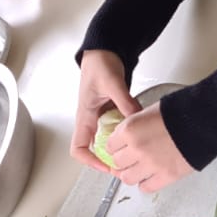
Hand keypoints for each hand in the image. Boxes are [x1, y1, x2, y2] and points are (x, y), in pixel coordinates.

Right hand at [70, 50, 142, 172]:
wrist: (104, 50)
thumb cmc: (99, 64)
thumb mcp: (113, 84)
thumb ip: (125, 102)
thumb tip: (136, 119)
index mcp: (84, 116)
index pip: (78, 148)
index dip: (90, 161)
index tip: (107, 166)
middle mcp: (91, 120)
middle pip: (95, 149)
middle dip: (109, 160)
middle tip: (127, 166)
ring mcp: (101, 117)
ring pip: (108, 141)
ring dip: (119, 149)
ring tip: (135, 153)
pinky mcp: (111, 112)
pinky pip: (118, 129)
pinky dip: (126, 135)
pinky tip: (138, 134)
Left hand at [108, 103, 192, 192]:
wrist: (204, 121)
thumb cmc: (179, 111)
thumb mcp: (149, 111)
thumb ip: (134, 125)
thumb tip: (126, 136)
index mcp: (130, 130)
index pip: (109, 146)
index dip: (115, 146)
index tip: (119, 147)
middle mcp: (136, 149)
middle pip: (117, 163)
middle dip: (122, 160)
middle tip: (129, 157)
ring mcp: (151, 165)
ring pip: (128, 178)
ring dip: (131, 173)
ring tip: (138, 169)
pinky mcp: (166, 176)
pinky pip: (146, 187)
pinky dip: (145, 183)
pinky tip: (149, 176)